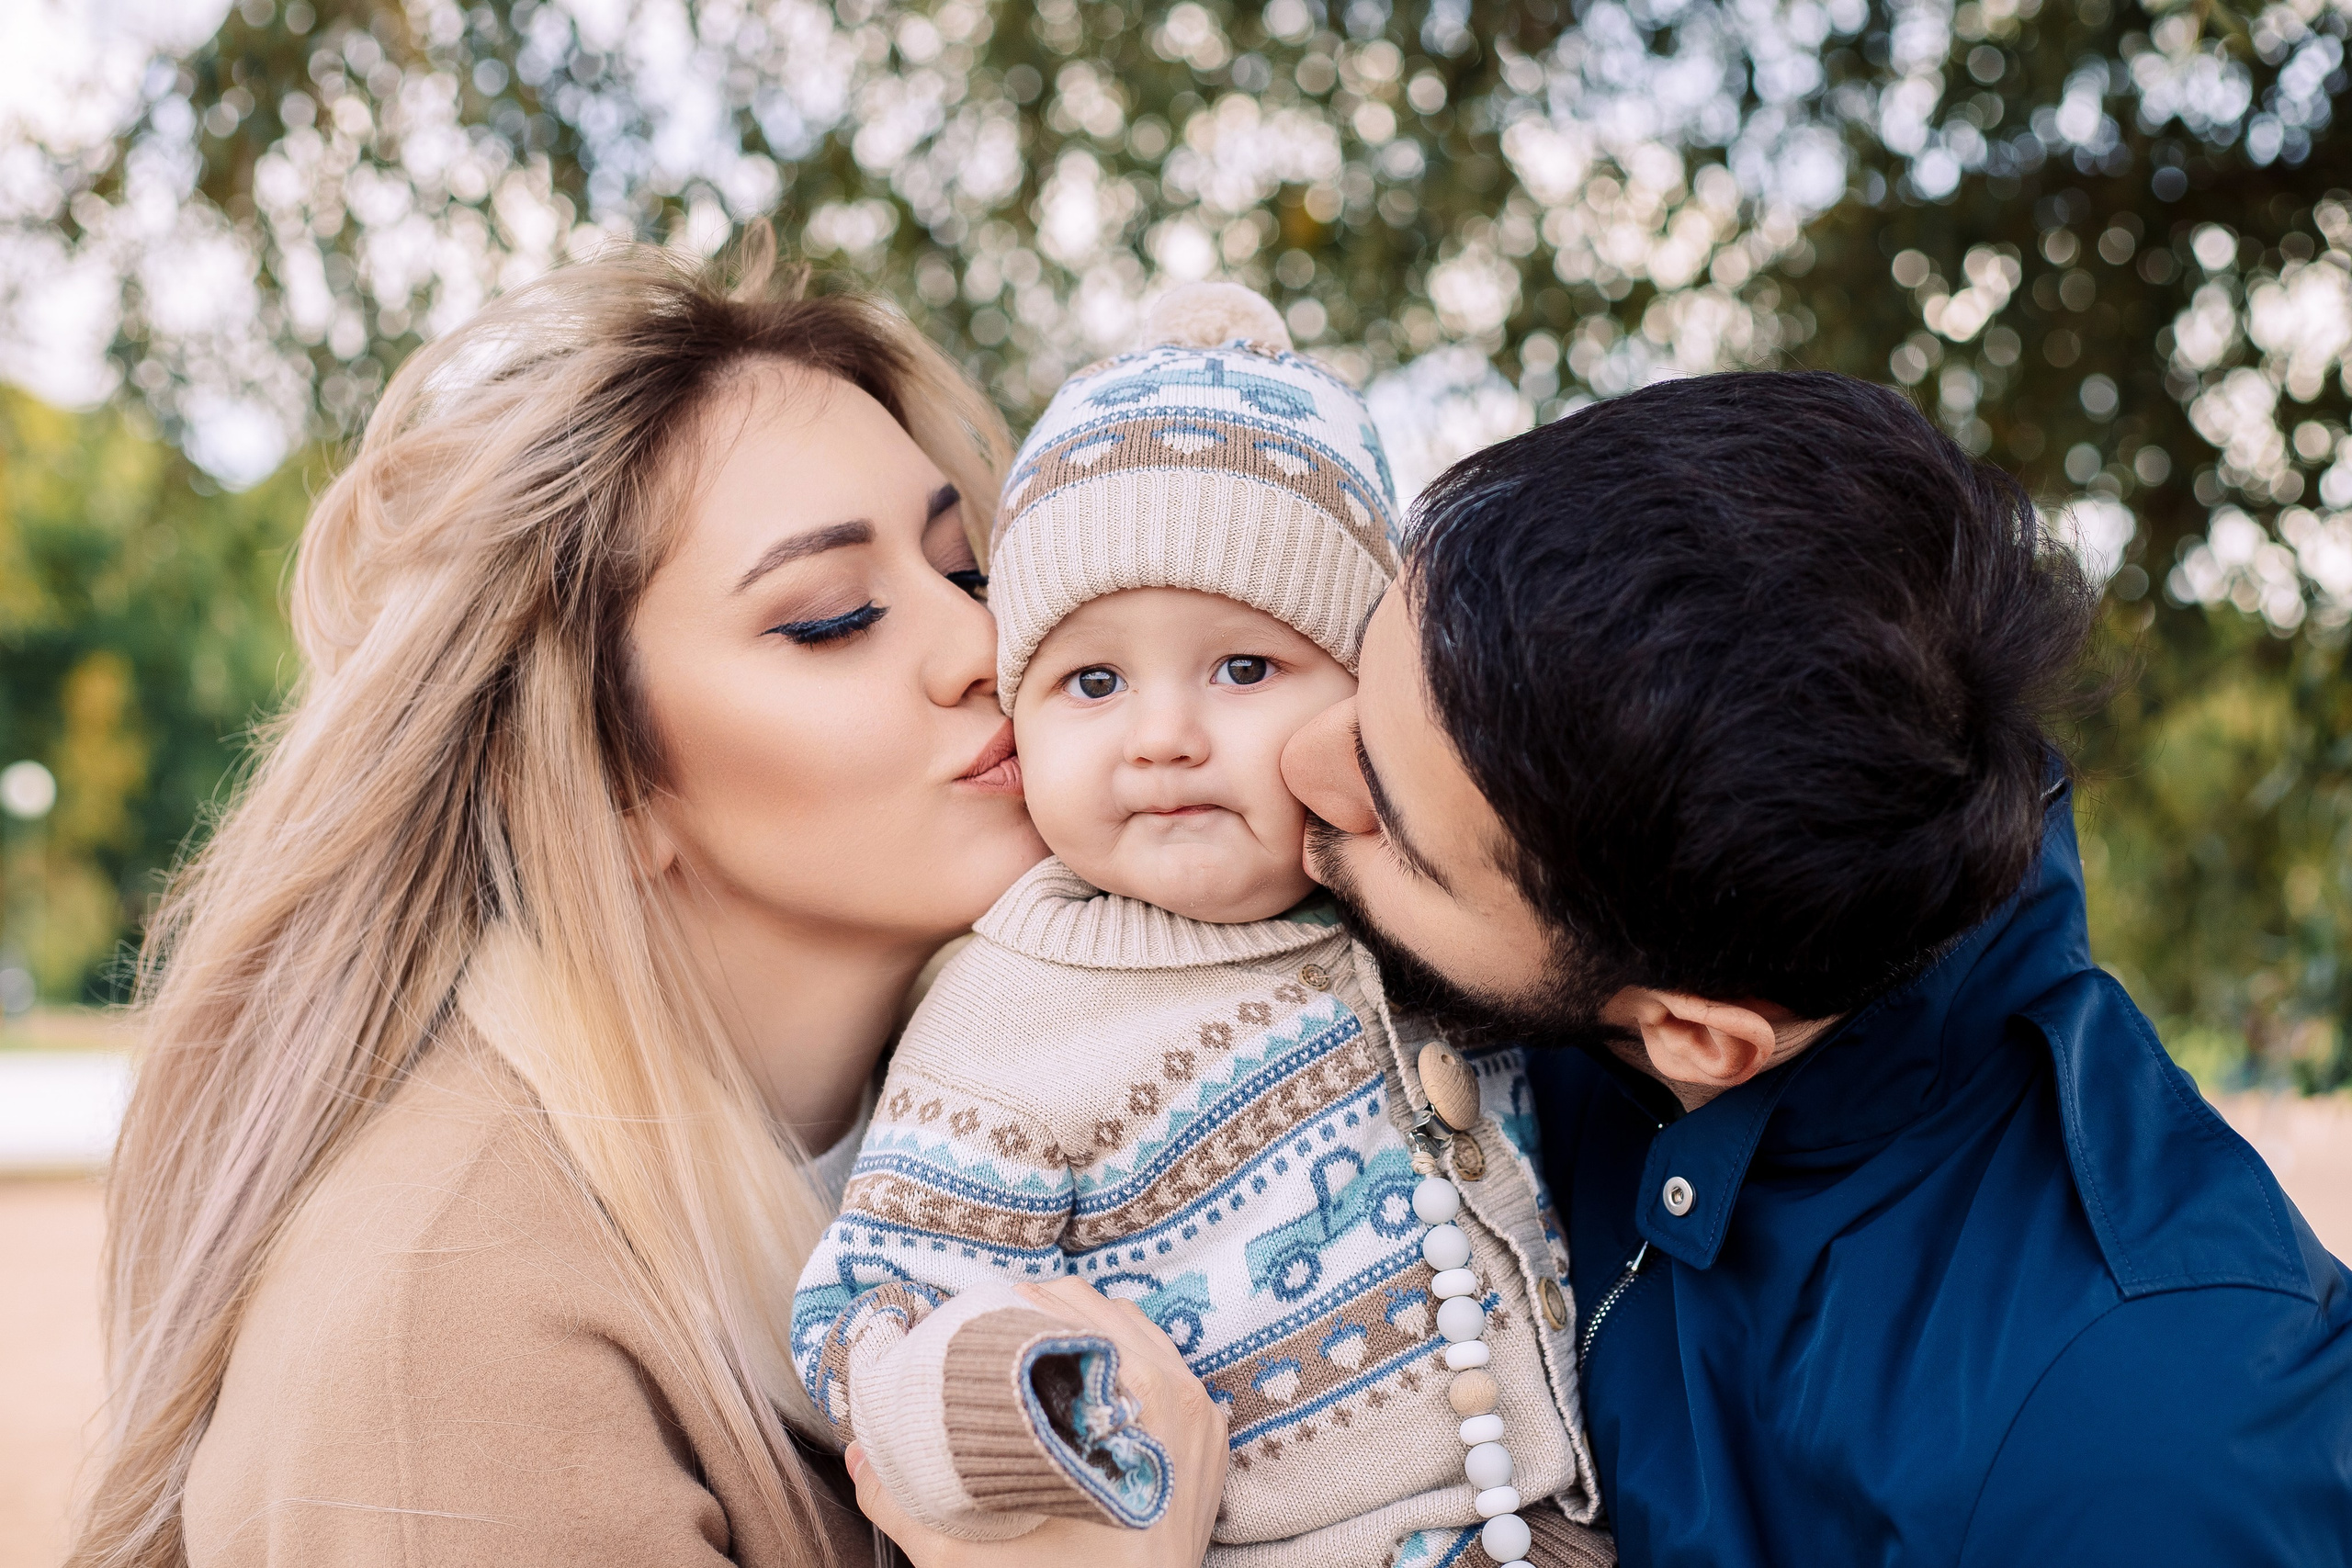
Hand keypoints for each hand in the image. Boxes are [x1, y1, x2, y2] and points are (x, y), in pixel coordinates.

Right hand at [846, 1276, 1226, 1567]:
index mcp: (1136, 1404)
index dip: (1009, 1308)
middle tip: (990, 1339)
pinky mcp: (1211, 1437)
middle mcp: (1179, 1396)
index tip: (972, 1325)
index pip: (1063, 1310)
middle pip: (1098, 1308)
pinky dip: (1123, 1362)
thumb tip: (858, 1454)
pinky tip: (1078, 1389)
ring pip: (1133, 1329)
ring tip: (1026, 1357)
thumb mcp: (969, 1560)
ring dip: (1079, 1333)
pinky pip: (1167, 1365)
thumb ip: (905, 1506)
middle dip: (1038, 1314)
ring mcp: (1203, 1416)